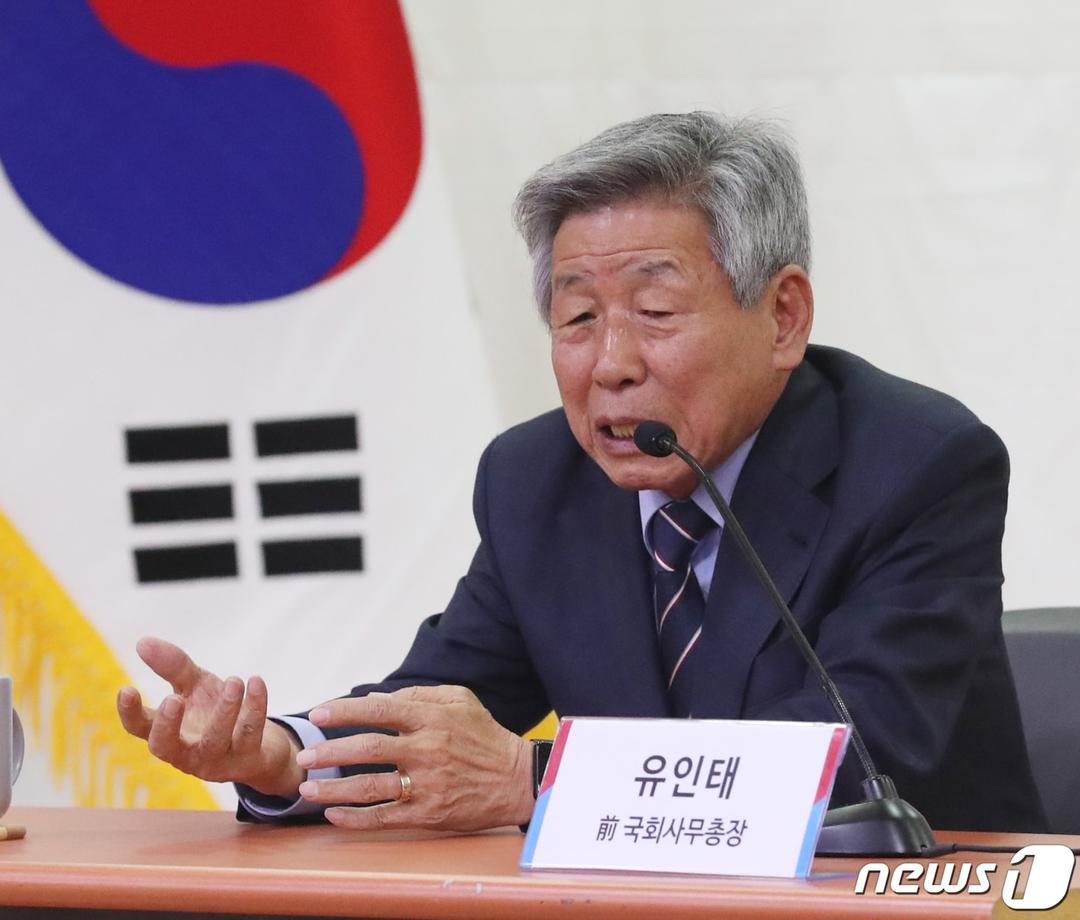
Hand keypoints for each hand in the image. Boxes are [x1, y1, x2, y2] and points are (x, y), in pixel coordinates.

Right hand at [116, 637, 302, 796]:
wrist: (260, 743)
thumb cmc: (216, 712)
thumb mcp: (195, 686)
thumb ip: (173, 667)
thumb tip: (142, 642)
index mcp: (168, 734)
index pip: (140, 728)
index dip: (130, 712)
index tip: (126, 688)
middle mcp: (186, 752)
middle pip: (166, 746)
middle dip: (168, 724)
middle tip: (173, 699)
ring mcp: (216, 760)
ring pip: (215, 739)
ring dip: (225, 710)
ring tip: (233, 681)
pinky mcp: (246, 760)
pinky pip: (250, 734)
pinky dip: (255, 707)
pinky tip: (256, 682)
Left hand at [295, 685, 533, 831]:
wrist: (517, 780)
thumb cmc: (485, 736)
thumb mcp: (461, 700)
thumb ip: (421, 693)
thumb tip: (380, 697)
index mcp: (432, 718)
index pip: (379, 709)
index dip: (344, 711)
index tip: (318, 715)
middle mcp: (427, 749)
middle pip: (367, 748)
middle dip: (330, 751)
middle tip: (305, 756)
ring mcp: (427, 783)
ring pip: (370, 786)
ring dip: (333, 788)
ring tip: (307, 789)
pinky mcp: (428, 813)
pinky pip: (384, 817)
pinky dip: (355, 818)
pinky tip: (334, 815)